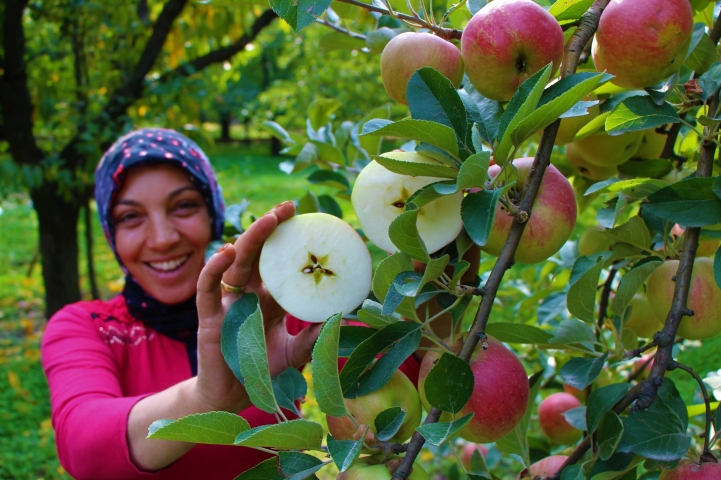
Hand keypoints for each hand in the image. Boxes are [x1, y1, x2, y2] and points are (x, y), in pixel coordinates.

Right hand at [194, 201, 320, 412]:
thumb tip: (344, 315)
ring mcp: (228, 303)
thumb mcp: (296, 352)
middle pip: (259, 253)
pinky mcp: (209, 316)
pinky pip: (208, 287)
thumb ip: (315, 335)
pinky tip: (227, 251)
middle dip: (272, 227)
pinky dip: (214, 268)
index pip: (280, 262)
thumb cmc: (262, 372)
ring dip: (251, 239)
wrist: (232, 398)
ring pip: (236, 263)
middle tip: (289, 207)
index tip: (309, 219)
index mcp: (269, 298)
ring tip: (269, 220)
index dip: (290, 240)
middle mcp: (249, 294)